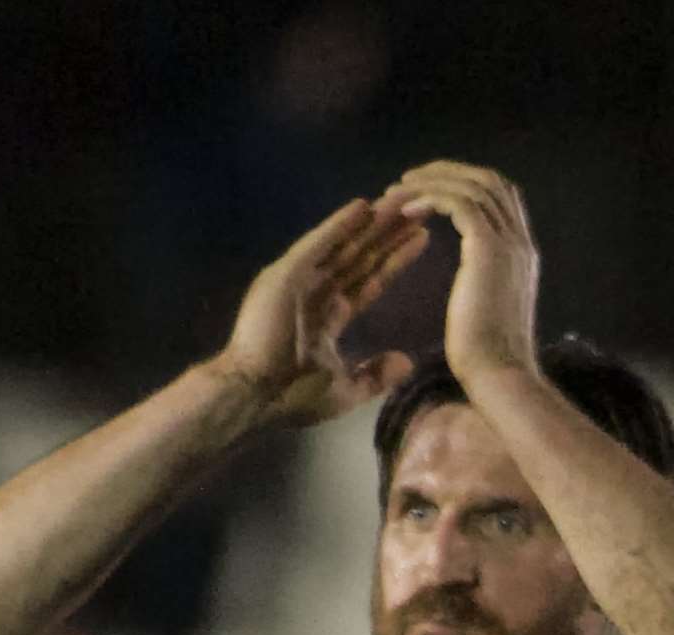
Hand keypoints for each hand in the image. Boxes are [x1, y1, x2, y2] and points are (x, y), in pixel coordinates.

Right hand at [213, 194, 426, 427]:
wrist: (253, 397)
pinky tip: (364, 207)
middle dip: (388, 232)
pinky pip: (319, 244)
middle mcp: (315, 290)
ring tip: (400, 198)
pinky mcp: (287, 274)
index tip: (420, 239)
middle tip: (419, 206)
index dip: (395, 259)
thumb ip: (375, 375)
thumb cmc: (291, 396)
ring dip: (371, 222)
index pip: (370, 279)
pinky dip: (340, 225)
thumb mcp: (345, 390)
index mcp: (329, 313)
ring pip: (344, 244)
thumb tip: (406, 363)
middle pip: (360, 255)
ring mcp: (300, 280)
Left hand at [392, 161, 539, 383]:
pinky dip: (430, 198)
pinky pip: (459, 203)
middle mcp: (520, 243)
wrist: (500, 377)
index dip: (463, 186)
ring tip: (398, 191)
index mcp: (521, 256)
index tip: (426, 194)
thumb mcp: (490, 312)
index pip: (501, 199)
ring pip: (474, 185)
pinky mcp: (489, 250)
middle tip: (408, 181)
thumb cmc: (488, 361)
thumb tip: (474, 281)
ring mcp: (509, 244)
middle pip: (491, 180)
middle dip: (447, 173)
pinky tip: (405, 211)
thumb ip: (487, 285)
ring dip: (432, 182)